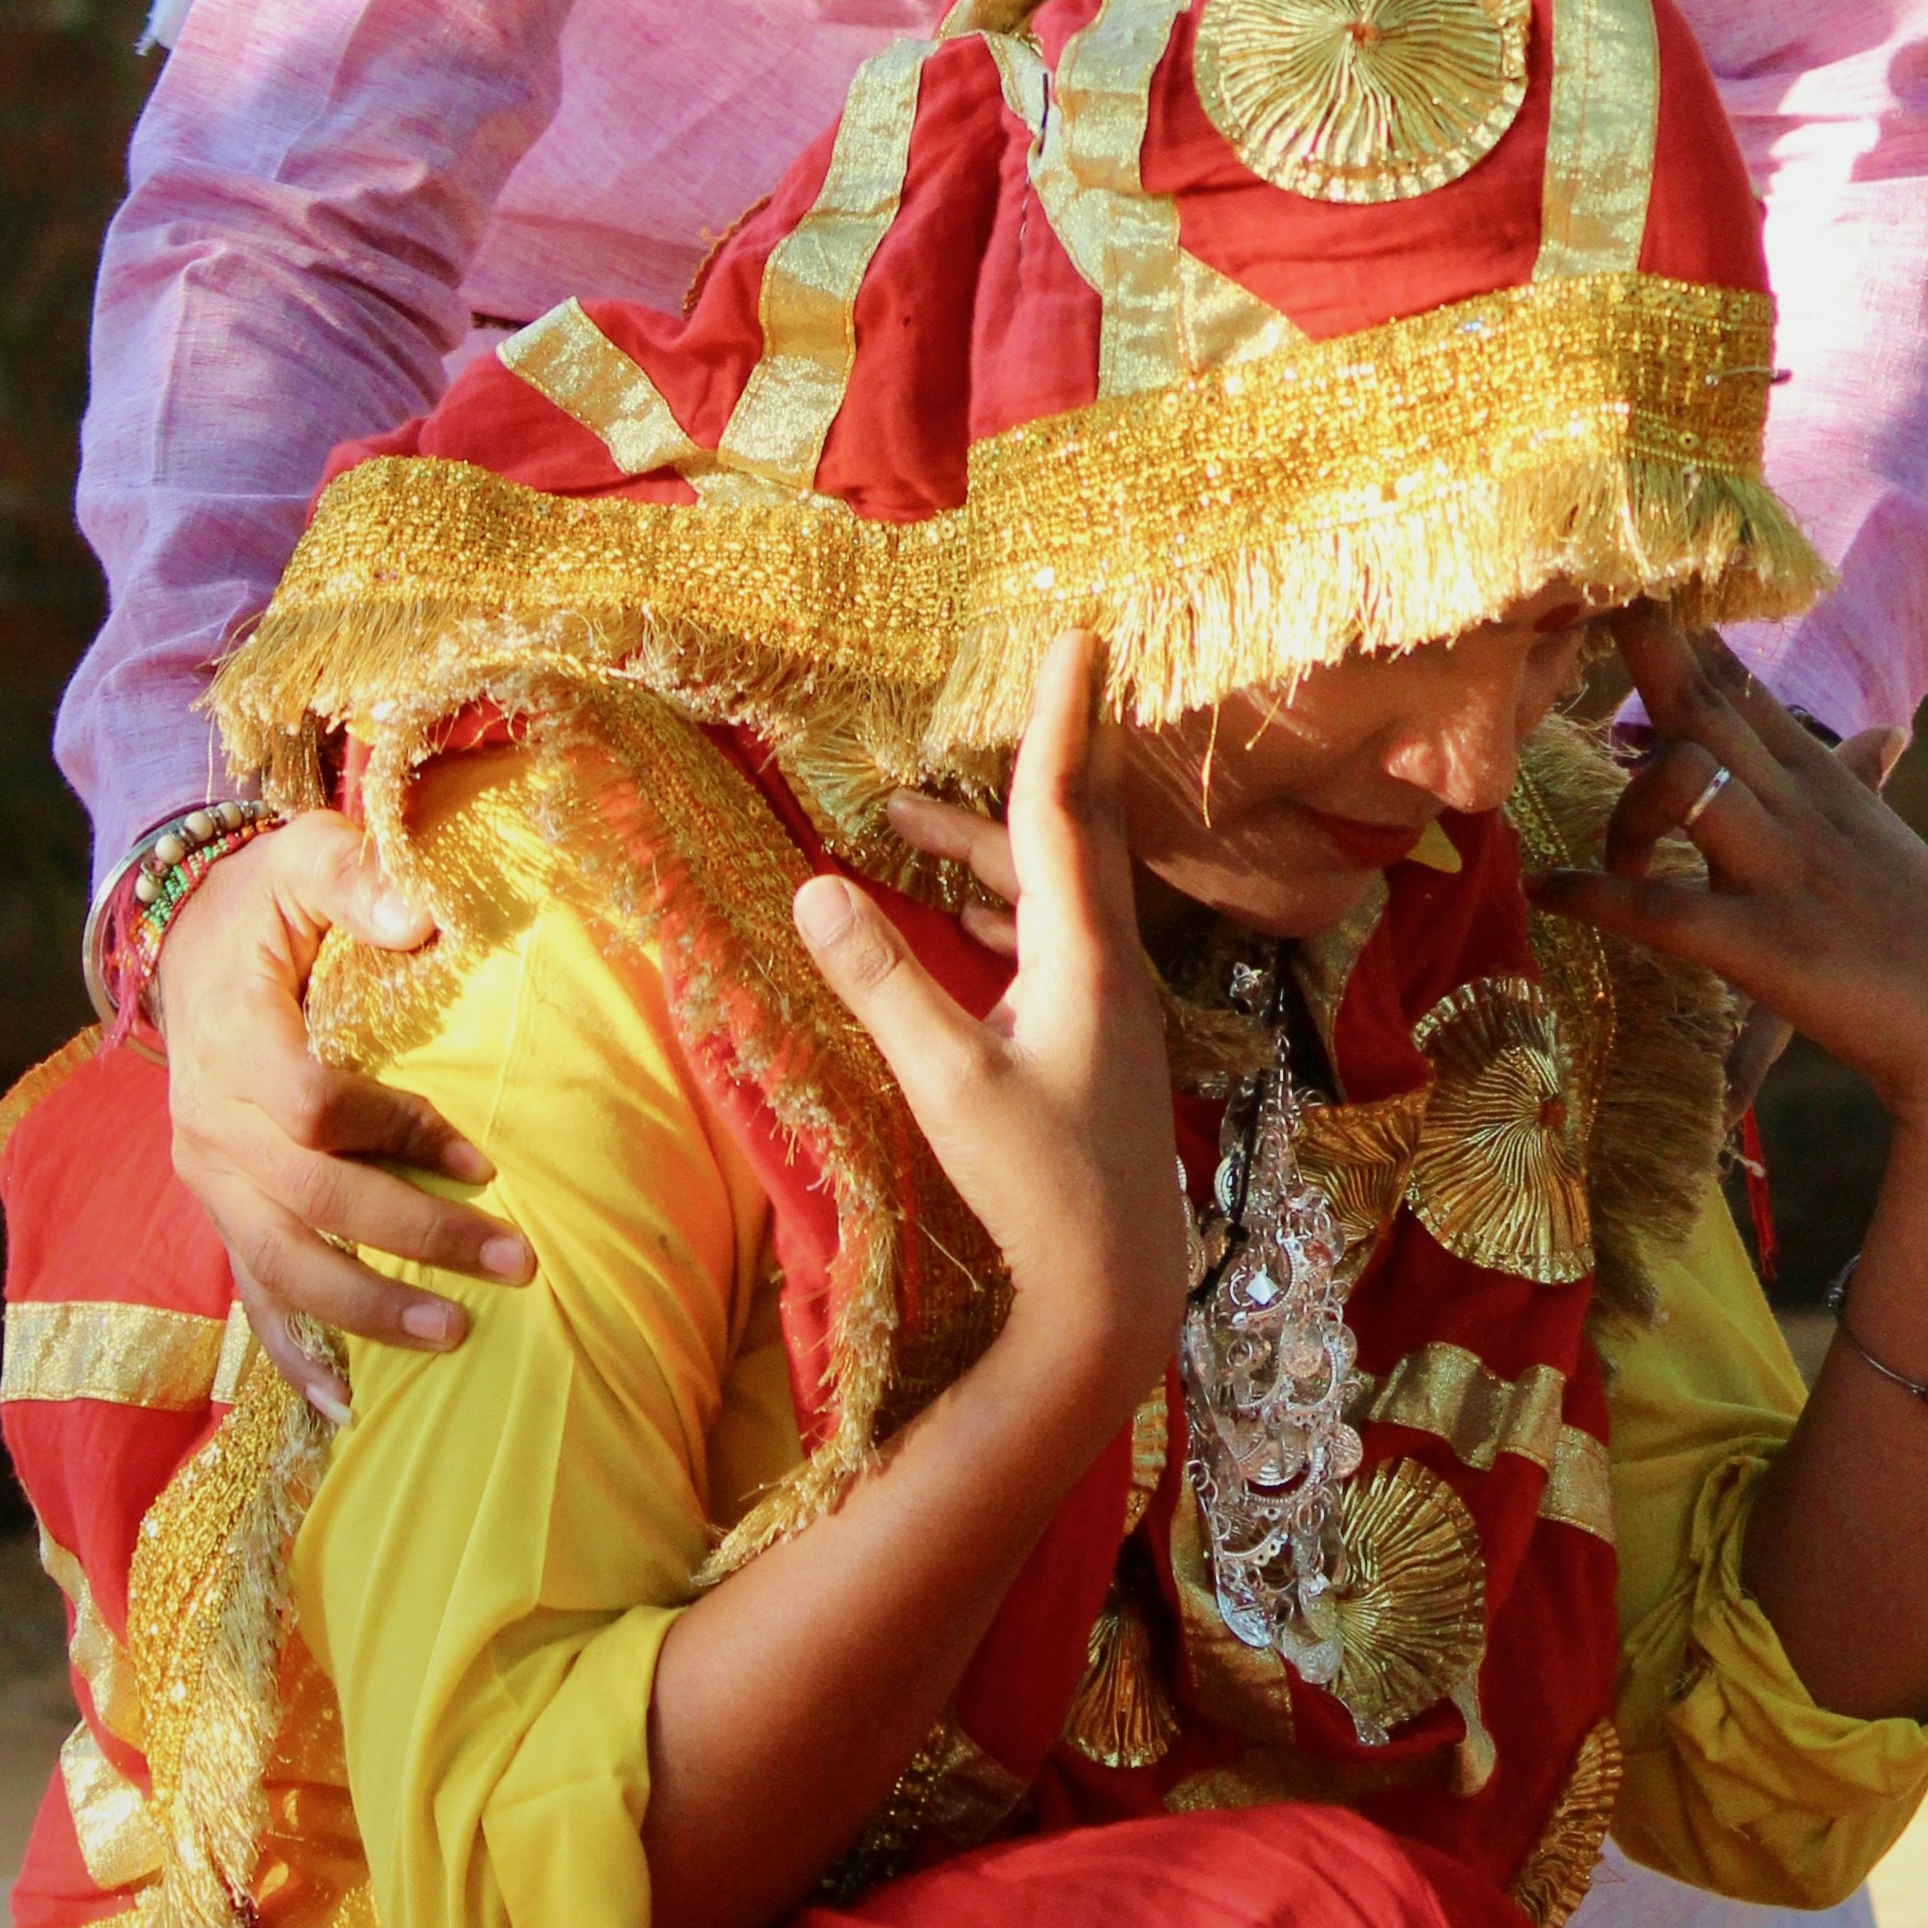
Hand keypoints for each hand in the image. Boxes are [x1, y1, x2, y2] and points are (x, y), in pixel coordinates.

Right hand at [157, 810, 534, 1414]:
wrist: (181, 940)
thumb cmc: (263, 899)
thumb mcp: (306, 854)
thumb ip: (358, 877)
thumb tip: (424, 919)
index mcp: (234, 1043)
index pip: (317, 1111)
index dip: (400, 1137)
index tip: (483, 1158)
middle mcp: (211, 1126)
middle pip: (310, 1203)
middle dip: (413, 1240)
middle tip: (514, 1265)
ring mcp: (208, 1178)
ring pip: (280, 1264)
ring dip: (366, 1310)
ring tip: (455, 1337)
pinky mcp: (217, 1206)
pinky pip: (249, 1289)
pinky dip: (292, 1351)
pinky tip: (339, 1406)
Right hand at [795, 637, 1184, 1427]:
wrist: (1115, 1289)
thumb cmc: (1036, 1186)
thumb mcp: (944, 1080)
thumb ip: (881, 980)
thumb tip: (812, 884)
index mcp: (1084, 955)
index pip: (1066, 808)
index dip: (1062, 718)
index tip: (1078, 638)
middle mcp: (1109, 965)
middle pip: (1071, 834)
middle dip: (1033, 760)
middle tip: (1005, 695)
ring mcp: (1109, 1006)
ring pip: (1056, 892)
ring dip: (992, 846)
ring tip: (906, 823)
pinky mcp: (1096, 1045)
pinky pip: (1054, 939)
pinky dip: (1007, 905)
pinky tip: (967, 918)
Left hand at [1542, 623, 1927, 1154]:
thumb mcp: (1889, 844)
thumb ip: (1864, 783)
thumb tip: (1888, 732)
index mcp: (1824, 783)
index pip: (1739, 686)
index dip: (1679, 629)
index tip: (1628, 577)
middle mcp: (1800, 809)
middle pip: (1707, 706)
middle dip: (1644, 641)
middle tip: (1582, 585)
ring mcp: (1784, 873)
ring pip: (1686, 781)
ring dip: (1623, 794)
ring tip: (1575, 833)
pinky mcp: (1770, 950)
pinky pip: (1663, 911)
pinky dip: (1599, 897)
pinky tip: (1549, 892)